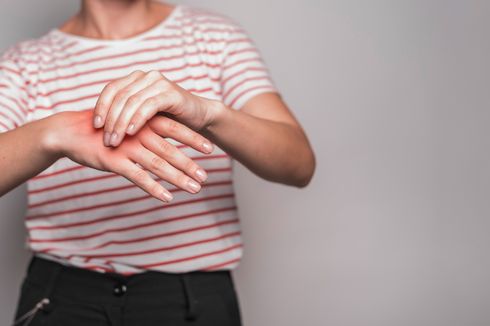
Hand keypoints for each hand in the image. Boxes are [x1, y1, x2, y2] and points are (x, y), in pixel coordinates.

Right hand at [45, 110, 213, 201]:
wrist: (71, 131)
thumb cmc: (104, 127)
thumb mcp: (129, 121)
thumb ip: (148, 127)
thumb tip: (167, 135)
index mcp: (144, 121)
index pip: (175, 128)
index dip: (193, 139)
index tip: (211, 149)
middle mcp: (139, 133)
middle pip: (171, 150)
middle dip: (190, 164)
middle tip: (206, 176)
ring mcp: (127, 147)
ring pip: (158, 165)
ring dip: (178, 178)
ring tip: (195, 188)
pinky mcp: (115, 161)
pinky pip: (138, 177)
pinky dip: (154, 188)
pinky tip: (167, 197)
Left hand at [92, 70, 219, 146]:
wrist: (198, 118)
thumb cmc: (169, 120)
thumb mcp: (142, 117)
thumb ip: (124, 116)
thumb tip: (98, 130)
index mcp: (136, 79)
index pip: (111, 89)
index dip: (101, 107)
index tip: (95, 126)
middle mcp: (146, 76)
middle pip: (120, 96)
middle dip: (110, 120)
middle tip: (106, 140)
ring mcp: (159, 82)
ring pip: (132, 101)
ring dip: (121, 123)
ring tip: (116, 140)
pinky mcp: (170, 93)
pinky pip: (148, 105)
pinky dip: (138, 119)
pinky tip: (131, 132)